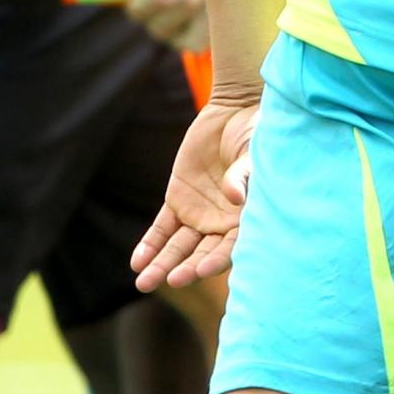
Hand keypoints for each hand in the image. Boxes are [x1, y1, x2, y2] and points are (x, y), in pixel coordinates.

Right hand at [122, 0, 209, 50]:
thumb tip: (201, 15)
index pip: (216, 35)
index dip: (198, 33)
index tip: (187, 27)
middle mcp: (208, 1)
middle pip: (187, 43)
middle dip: (172, 30)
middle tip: (162, 11)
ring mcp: (181, 2)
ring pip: (158, 28)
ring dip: (151, 13)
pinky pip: (138, 13)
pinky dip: (133, 0)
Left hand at [134, 91, 257, 291]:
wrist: (234, 110)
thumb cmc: (256, 134)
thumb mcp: (254, 152)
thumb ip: (244, 175)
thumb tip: (235, 197)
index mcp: (247, 218)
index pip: (231, 247)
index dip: (217, 260)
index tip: (202, 270)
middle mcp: (222, 224)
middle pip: (202, 253)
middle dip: (187, 268)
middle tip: (173, 280)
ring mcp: (198, 214)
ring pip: (178, 247)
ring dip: (162, 265)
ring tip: (144, 283)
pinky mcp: (177, 201)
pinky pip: (161, 228)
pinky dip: (149, 244)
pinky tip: (137, 261)